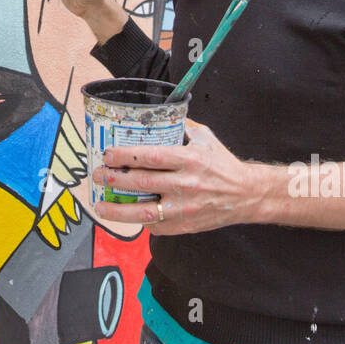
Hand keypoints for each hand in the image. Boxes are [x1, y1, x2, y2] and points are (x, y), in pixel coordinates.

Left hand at [91, 119, 258, 234]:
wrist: (246, 194)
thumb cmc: (222, 164)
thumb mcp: (205, 138)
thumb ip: (181, 128)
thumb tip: (156, 116)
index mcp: (189, 160)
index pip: (151, 157)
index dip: (125, 156)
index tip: (108, 154)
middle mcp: (186, 185)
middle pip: (142, 182)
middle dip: (114, 179)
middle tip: (98, 174)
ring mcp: (184, 208)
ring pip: (144, 212)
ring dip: (118, 209)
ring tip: (100, 204)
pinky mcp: (185, 226)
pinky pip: (156, 227)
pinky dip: (140, 222)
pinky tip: (128, 215)